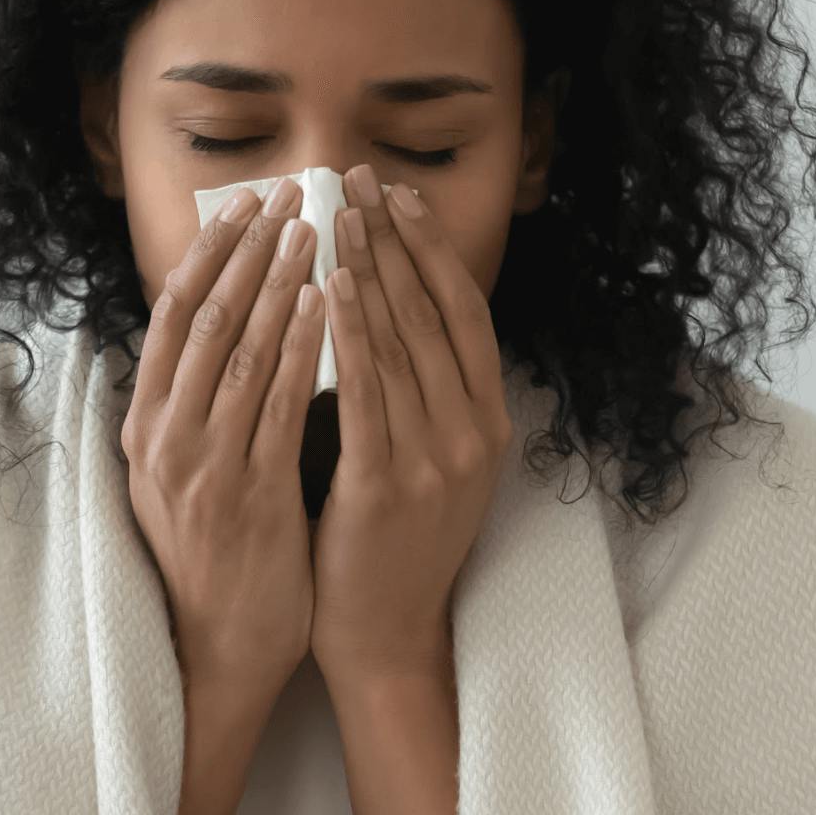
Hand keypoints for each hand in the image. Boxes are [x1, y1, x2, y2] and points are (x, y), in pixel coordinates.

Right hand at [123, 178, 327, 698]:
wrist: (218, 649)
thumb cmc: (214, 556)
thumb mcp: (182, 473)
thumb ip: (195, 406)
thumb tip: (221, 327)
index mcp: (144, 426)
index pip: (172, 315)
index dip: (208, 252)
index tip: (244, 203)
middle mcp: (163, 438)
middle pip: (203, 317)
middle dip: (248, 249)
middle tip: (289, 194)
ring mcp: (202, 466)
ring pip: (240, 351)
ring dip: (279, 282)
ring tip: (315, 230)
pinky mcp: (247, 495)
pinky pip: (277, 405)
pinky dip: (302, 347)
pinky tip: (328, 305)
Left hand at [312, 163, 513, 678]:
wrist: (385, 632)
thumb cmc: (391, 540)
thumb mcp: (429, 457)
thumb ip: (421, 390)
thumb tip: (388, 301)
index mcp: (488, 421)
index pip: (463, 312)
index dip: (431, 247)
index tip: (397, 195)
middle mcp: (473, 433)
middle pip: (433, 313)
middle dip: (393, 240)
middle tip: (357, 182)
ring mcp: (437, 459)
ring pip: (401, 342)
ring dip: (368, 268)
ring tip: (337, 215)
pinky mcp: (389, 484)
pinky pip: (368, 391)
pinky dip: (349, 333)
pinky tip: (327, 287)